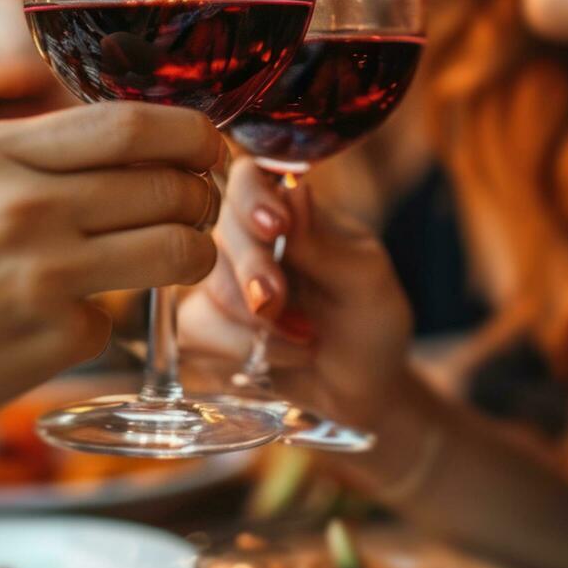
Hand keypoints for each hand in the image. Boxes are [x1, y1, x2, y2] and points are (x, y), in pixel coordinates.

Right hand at [0, 102, 226, 471]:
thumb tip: (113, 142)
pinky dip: (106, 322)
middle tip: (200, 208)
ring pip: (176, 251)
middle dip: (202, 197)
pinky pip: (118, 321)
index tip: (209, 148)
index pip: (134, 126)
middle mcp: (25, 206)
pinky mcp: (49, 344)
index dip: (193, 135)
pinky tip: (64, 325)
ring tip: (173, 260)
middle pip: (170, 186)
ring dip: (192, 254)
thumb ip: (22, 154)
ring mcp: (42, 277)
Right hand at [180, 158, 412, 427]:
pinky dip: (238, 347)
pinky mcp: (206, 327)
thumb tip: (294, 188)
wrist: (364, 390)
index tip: (274, 227)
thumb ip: (324, 243)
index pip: (249, 177)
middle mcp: (249, 238)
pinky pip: (195, 327)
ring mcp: (222, 281)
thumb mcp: (366, 282)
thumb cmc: (372, 323)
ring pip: (205, 281)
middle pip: (221, 228)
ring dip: (254, 318)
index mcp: (290, 210)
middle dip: (252, 269)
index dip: (250, 196)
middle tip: (280, 303)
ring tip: (306, 338)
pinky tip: (282, 356)